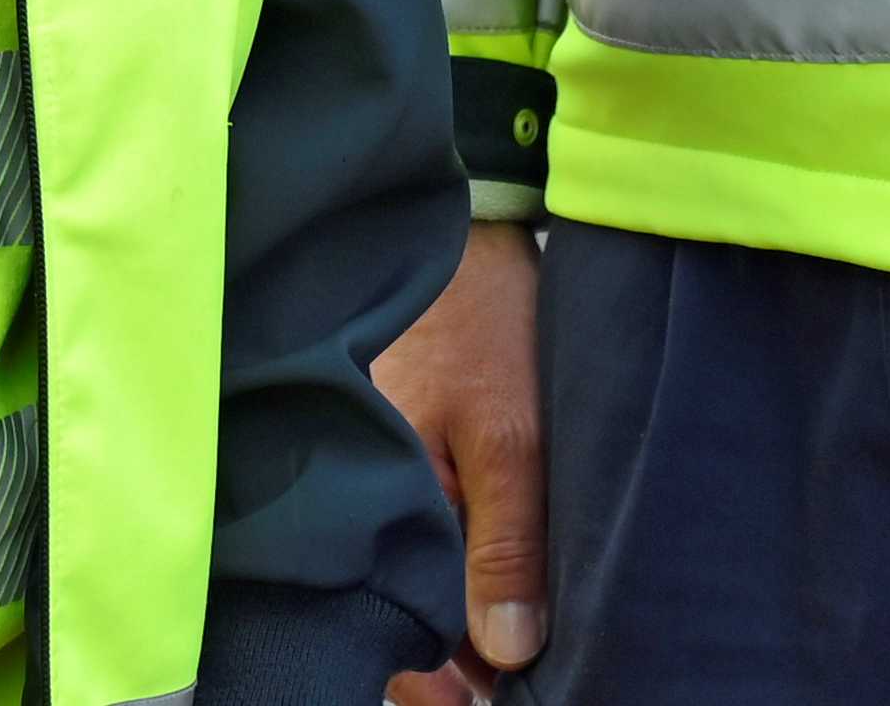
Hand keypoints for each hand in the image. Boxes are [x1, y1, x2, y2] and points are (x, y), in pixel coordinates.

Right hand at [376, 221, 545, 700]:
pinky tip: (506, 591)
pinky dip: (462, 574)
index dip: (443, 681)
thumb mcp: (510, 434)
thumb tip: (508, 654)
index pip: (395, 629)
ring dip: (462, 619)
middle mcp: (367, 504)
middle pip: (403, 616)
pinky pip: (427, 542)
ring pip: (418, 584)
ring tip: (522, 649)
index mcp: (375, 504)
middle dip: (456, 658)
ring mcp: (385, 486)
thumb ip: (506, 544)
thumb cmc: (483, 323)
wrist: (473, 232)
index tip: (495, 702)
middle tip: (517, 683)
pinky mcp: (407, 465)